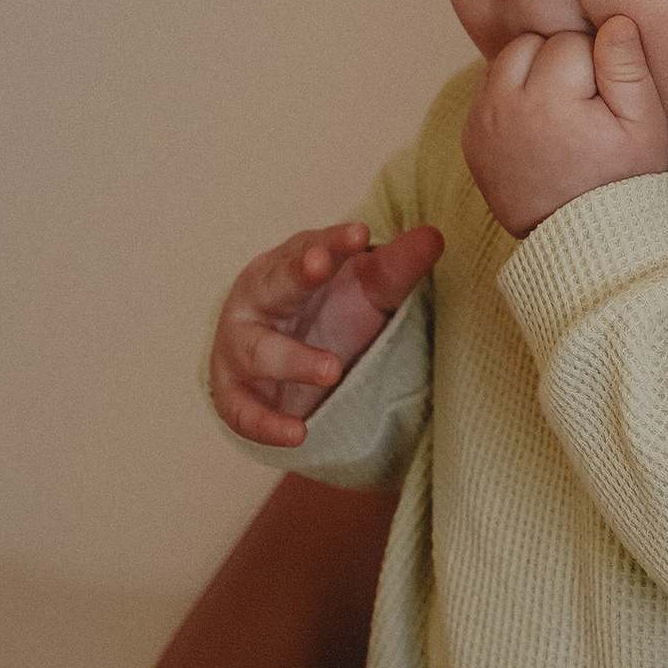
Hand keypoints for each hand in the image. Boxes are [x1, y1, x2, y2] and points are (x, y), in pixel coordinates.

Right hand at [208, 221, 444, 447]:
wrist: (280, 367)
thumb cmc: (324, 313)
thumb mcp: (366, 290)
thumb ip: (395, 267)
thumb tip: (433, 236)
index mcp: (286, 266)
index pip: (310, 245)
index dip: (332, 240)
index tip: (360, 233)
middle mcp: (256, 302)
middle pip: (274, 285)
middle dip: (295, 275)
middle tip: (319, 264)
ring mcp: (240, 348)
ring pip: (258, 351)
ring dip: (293, 360)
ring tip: (333, 370)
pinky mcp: (234, 394)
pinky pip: (243, 411)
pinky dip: (267, 424)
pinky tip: (298, 434)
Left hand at [463, 14, 667, 238]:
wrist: (581, 237)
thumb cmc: (621, 180)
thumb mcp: (645, 126)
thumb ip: (629, 69)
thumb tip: (616, 22)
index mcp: (550, 101)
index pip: (571, 41)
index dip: (597, 66)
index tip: (604, 104)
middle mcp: (505, 107)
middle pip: (532, 43)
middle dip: (559, 63)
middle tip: (582, 106)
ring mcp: (481, 124)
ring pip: (506, 61)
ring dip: (532, 73)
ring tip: (560, 111)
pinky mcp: (470, 138)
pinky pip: (487, 89)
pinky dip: (510, 95)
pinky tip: (537, 124)